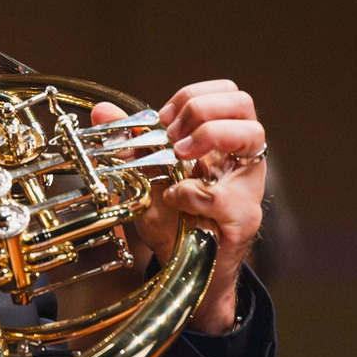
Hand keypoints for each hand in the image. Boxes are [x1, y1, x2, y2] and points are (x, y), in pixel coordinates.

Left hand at [90, 79, 265, 333]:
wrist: (181, 264)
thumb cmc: (171, 218)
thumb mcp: (143, 174)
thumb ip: (127, 142)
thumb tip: (102, 110)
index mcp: (222, 140)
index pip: (226, 92)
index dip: (192, 96)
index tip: (163, 119)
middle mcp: (241, 156)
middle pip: (244, 102)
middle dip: (202, 110)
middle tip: (173, 137)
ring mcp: (247, 185)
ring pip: (254, 133)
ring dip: (209, 136)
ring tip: (179, 156)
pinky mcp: (243, 217)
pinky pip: (223, 196)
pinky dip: (191, 194)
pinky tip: (173, 198)